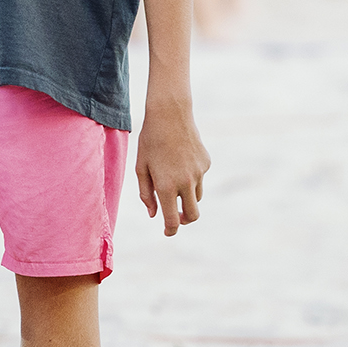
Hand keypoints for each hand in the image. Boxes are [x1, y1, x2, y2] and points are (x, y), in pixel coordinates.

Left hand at [135, 94, 208, 236]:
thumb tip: (154, 215)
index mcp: (166, 186)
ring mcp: (198, 173)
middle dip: (185, 220)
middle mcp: (186, 182)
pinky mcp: (206, 163)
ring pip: (197, 196)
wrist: (170, 114)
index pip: (173, 221)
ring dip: (187, 196)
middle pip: (193, 216)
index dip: (170, 230)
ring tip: (173, 177)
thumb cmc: (150, 141)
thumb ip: (147, 194)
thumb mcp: (141, 168)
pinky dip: (191, 176)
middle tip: (176, 217)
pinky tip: (181, 158)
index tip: (167, 232)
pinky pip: (200, 177)